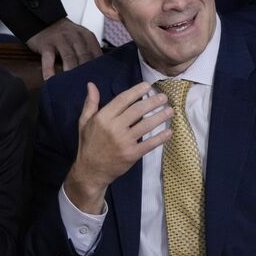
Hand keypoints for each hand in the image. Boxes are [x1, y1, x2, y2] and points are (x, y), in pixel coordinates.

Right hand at [26, 18, 102, 79]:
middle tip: (88, 87)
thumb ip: (89, 52)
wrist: (44, 21)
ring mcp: (61, 39)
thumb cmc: (65, 35)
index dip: (99, 69)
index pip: (96, 54)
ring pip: (69, 58)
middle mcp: (75, 37)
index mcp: (87, 36)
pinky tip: (50, 80)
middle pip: (84, 57)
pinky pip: (48, 59)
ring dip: (71, 73)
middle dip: (87, 73)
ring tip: (73, 86)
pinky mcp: (46, 44)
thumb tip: (100, 73)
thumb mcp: (81, 39)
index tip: (100, 82)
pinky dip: (49, 70)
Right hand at [64, 82, 173, 213]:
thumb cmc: (88, 144)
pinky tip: (169, 132)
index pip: (123, 100)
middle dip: (153, 102)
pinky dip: (161, 137)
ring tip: (170, 111)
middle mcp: (114, 128)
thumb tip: (91, 84)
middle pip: (138, 110)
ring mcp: (124, 142)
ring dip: (160, 117)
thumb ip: (90, 103)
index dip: (136, 91)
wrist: (90, 171)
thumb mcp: (84, 122)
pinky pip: (149, 144)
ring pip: (146, 125)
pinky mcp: (131, 155)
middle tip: (164, 97)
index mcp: (103, 118)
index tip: (147, 86)